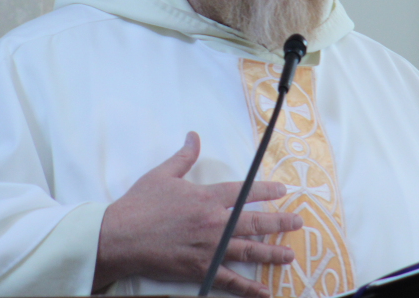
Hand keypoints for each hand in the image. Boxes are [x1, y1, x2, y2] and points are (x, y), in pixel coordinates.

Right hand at [92, 132, 301, 296]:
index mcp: (207, 197)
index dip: (267, 191)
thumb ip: (184, 156)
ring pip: (249, 250)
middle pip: (255, 222)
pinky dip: (248, 287)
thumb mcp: (163, 174)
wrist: (120, 237)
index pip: (245, 192)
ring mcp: (209, 248)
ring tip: (289, 254)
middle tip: (297, 222)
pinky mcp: (200, 269)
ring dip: (272, 252)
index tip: (283, 191)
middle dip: (280, 222)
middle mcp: (214, 222)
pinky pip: (230, 279)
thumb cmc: (139, 205)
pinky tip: (264, 291)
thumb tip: (194, 136)